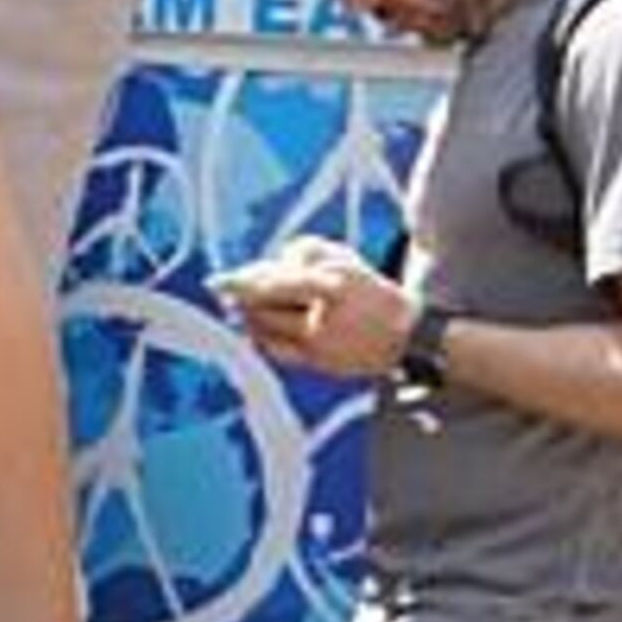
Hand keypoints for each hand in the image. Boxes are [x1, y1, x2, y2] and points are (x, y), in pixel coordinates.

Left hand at [217, 235, 416, 380]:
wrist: (406, 334)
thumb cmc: (368, 288)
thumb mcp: (341, 256)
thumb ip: (301, 253)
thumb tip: (264, 270)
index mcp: (332, 288)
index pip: (276, 285)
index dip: (243, 283)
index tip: (216, 281)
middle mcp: (324, 322)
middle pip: (265, 310)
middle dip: (243, 299)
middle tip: (224, 289)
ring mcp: (321, 349)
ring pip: (267, 333)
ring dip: (248, 317)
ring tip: (238, 305)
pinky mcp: (319, 368)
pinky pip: (277, 352)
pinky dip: (261, 337)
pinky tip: (254, 326)